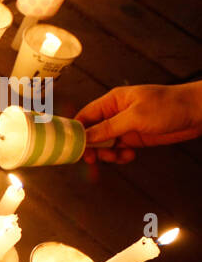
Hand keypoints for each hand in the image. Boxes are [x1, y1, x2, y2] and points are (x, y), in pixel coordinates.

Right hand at [76, 81, 201, 162]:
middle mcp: (115, 114)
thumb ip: (108, 127)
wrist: (198, 112)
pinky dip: (120, 156)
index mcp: (112, 101)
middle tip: (93, 159)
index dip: (75, 131)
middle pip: (91, 133)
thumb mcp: (136, 116)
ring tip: (118, 156)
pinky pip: (118, 150)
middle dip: (91, 147)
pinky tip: (129, 155)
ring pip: (104, 144)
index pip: (84, 116)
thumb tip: (85, 137)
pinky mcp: (135, 138)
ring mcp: (125, 126)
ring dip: (107, 154)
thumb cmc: (170, 105)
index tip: (71, 147)